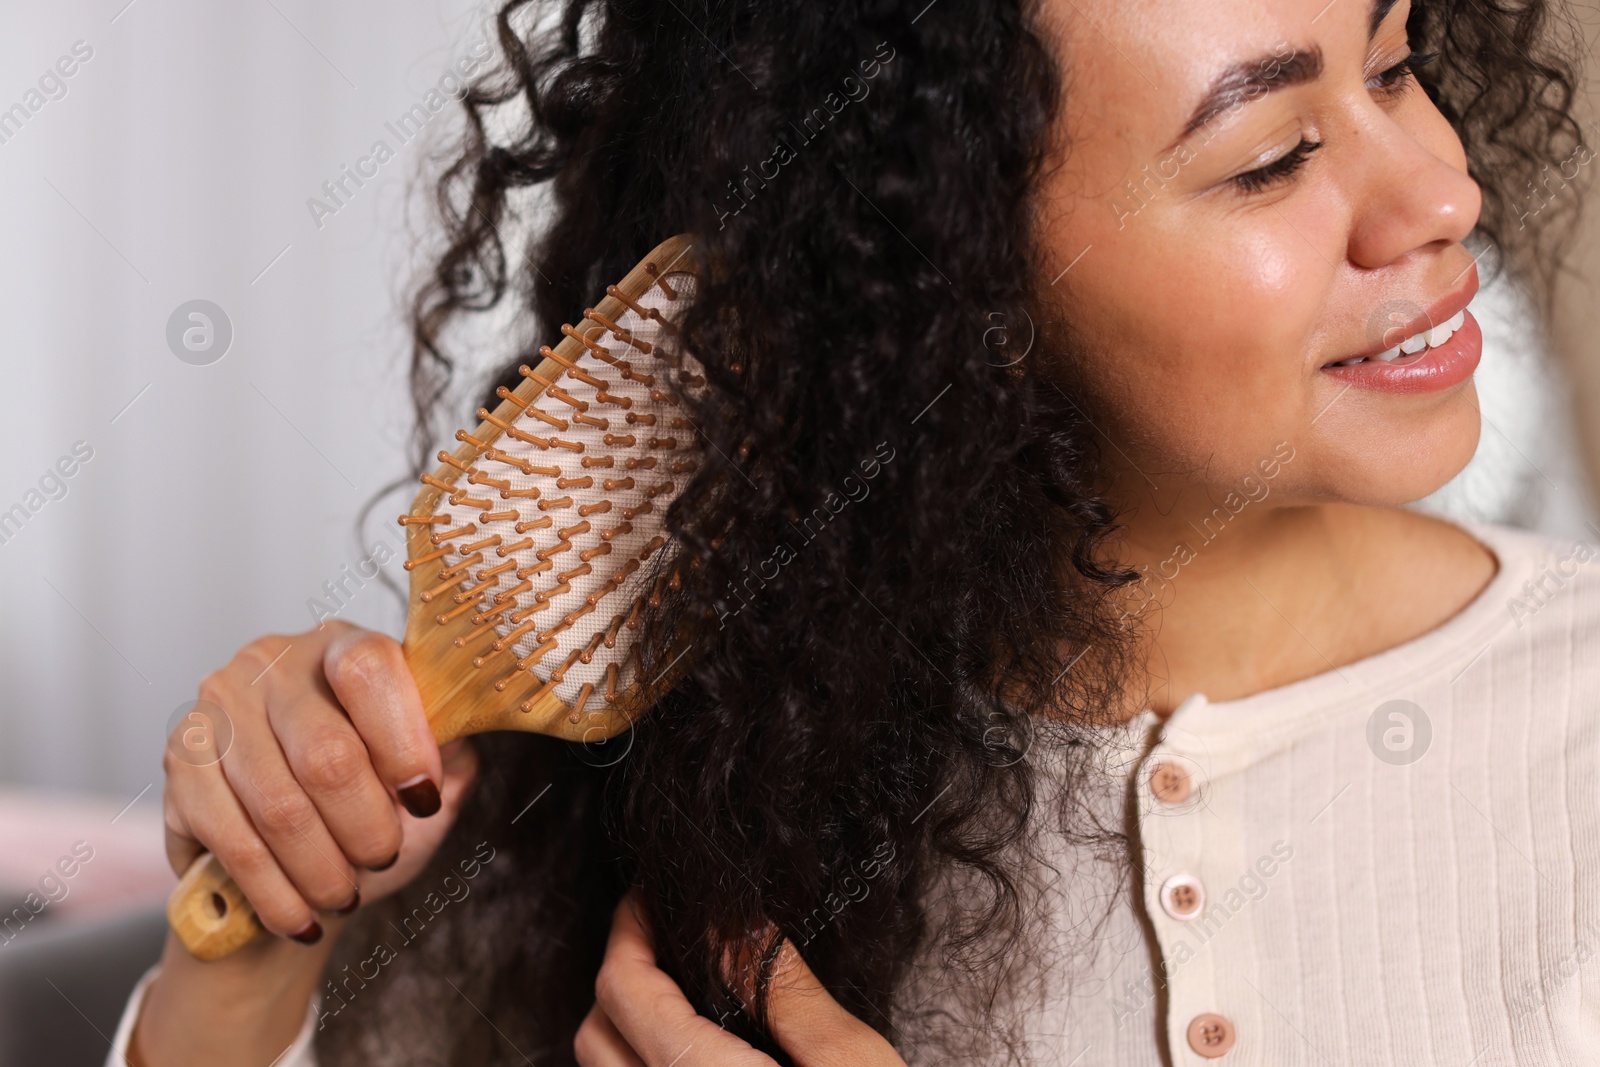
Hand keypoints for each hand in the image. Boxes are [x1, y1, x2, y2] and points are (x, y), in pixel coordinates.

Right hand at [162, 621, 478, 942]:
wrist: (288, 847)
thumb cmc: (369, 799)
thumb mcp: (425, 768)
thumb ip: (449, 749)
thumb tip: (460, 735)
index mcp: (343, 644)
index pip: (369, 671)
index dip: (402, 742)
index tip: (423, 801)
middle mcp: (274, 661)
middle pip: (326, 753)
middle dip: (365, 826)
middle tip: (382, 858)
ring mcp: (218, 707)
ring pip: (278, 807)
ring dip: (320, 868)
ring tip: (345, 893)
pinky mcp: (180, 761)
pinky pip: (230, 840)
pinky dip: (274, 892)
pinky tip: (300, 916)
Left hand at [576, 891, 907, 1066]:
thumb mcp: (851, 1064)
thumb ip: (784, 990)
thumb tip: (735, 921)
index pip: (624, 990)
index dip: (628, 929)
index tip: (649, 898)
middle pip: (594, 1036)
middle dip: (619, 974)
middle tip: (663, 936)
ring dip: (624, 1028)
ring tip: (677, 993)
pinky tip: (692, 1054)